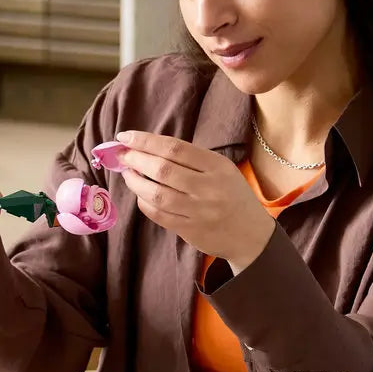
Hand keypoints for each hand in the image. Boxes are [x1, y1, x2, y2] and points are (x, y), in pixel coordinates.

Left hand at [116, 130, 274, 272]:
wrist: (251, 235)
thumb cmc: (232, 196)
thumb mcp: (222, 170)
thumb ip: (191, 159)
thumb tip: (147, 147)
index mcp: (217, 166)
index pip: (175, 148)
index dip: (146, 141)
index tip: (126, 136)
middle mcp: (209, 188)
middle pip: (163, 169)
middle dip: (136, 159)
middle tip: (121, 154)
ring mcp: (199, 211)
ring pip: (156, 193)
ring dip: (135, 182)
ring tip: (127, 173)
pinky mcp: (190, 230)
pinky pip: (158, 214)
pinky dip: (143, 202)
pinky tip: (140, 194)